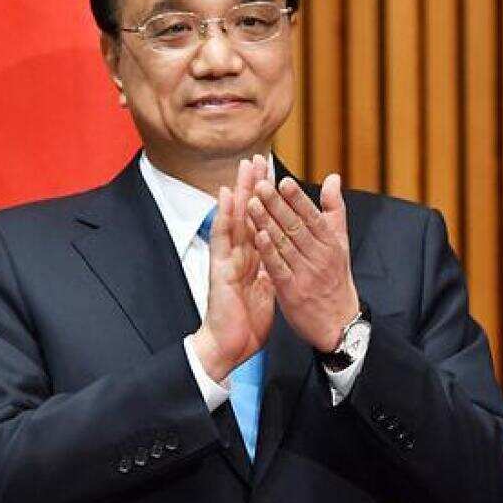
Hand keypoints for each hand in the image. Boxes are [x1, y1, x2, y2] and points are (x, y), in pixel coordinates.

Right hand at [190, 156, 275, 381]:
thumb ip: (272, 267)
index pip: (262, 221)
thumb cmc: (247, 320)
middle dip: (253, 186)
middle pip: (248, 213)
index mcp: (253, 258)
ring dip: (239, 192)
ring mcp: (227, 258)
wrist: (232, 346)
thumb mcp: (268, 288)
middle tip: (258, 157)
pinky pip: (222, 238)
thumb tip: (282, 253)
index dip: (268, 199)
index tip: (275, 174)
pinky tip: (226, 196)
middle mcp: (239, 253)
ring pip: (234, 218)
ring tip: (243, 166)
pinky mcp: (220, 268)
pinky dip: (225, 215)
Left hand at [246, 172, 358, 352]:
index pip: (312, 216)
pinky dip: (268, 252)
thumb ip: (334, 209)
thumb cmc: (336, 279)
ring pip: (285, 244)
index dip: (297, 198)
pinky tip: (257, 236)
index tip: (282, 181)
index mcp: (331, 243)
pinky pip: (279, 268)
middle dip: (277, 205)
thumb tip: (333, 177)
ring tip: (251, 204)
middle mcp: (320, 256)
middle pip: (296, 226)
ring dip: (267, 223)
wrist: (339, 323)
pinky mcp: (293, 291)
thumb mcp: (341, 242)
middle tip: (260, 186)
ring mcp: (306, 274)